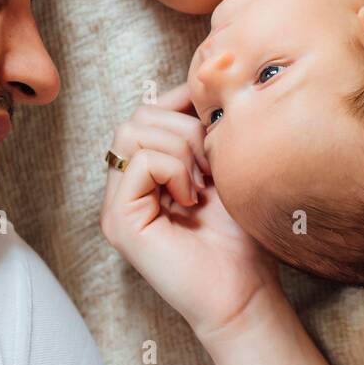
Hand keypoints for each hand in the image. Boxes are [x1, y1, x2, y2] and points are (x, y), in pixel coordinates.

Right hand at [99, 84, 281, 338]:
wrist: (246, 289)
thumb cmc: (241, 233)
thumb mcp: (224, 164)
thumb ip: (204, 127)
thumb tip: (205, 75)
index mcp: (145, 171)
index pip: (148, 110)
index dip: (183, 104)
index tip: (217, 122)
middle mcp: (124, 186)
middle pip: (137, 115)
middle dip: (184, 128)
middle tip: (212, 168)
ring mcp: (117, 204)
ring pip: (133, 131)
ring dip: (181, 147)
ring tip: (203, 183)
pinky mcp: (120, 221)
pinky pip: (139, 161)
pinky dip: (173, 170)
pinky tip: (192, 199)